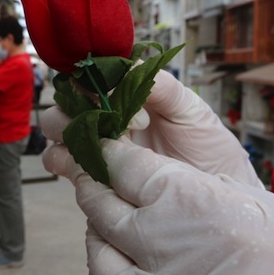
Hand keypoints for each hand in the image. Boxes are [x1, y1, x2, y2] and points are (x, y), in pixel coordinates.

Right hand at [42, 69, 260, 186]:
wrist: (216, 205)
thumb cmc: (210, 154)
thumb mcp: (194, 115)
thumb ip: (165, 90)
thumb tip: (130, 69)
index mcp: (129, 95)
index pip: (94, 75)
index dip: (96, 82)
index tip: (119, 100)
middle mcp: (107, 117)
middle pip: (68, 99)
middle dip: (76, 107)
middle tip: (105, 124)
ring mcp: (97, 145)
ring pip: (57, 128)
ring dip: (67, 131)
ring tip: (96, 146)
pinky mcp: (89, 175)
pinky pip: (59, 162)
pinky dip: (61, 160)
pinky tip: (83, 167)